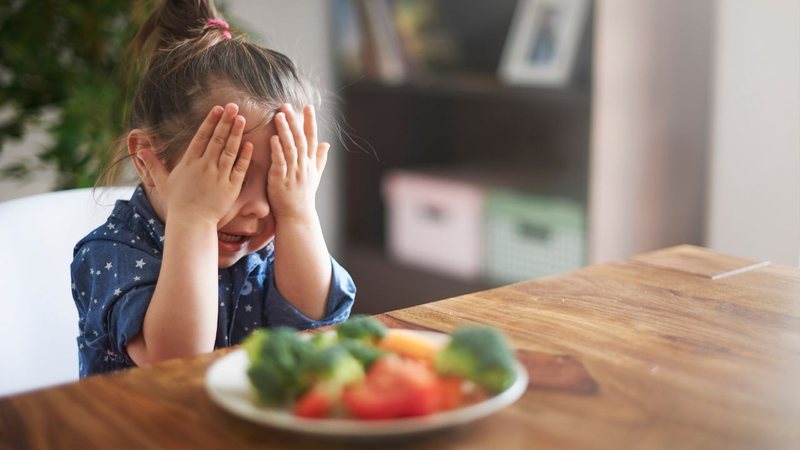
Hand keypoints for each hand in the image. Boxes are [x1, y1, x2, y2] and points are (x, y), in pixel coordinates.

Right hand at [137, 103, 252, 225]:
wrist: (191, 222)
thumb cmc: (178, 203)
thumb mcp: (163, 182)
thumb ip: (154, 165)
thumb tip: (140, 150)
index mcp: (189, 162)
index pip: (202, 137)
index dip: (211, 121)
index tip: (218, 108)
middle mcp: (204, 166)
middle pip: (217, 139)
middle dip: (226, 121)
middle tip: (234, 106)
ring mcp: (219, 176)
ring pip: (229, 150)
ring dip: (236, 133)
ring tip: (242, 119)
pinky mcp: (231, 187)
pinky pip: (239, 168)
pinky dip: (245, 156)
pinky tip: (249, 144)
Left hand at [268, 104, 329, 222]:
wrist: (297, 217)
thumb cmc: (304, 197)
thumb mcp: (315, 176)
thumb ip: (319, 159)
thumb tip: (327, 143)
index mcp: (310, 163)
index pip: (312, 138)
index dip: (310, 122)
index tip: (308, 106)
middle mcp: (303, 166)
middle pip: (300, 139)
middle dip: (294, 121)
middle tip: (287, 105)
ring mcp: (293, 173)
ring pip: (290, 148)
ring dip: (285, 131)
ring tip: (279, 116)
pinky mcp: (281, 180)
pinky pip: (280, 162)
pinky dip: (277, 150)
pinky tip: (273, 138)